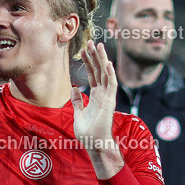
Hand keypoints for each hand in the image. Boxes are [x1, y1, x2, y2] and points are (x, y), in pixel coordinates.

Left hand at [72, 40, 122, 177]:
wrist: (93, 143)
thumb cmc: (87, 132)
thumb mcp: (78, 113)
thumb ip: (77, 100)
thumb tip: (73, 87)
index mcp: (95, 95)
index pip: (92, 74)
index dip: (88, 62)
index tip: (84, 50)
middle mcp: (102, 93)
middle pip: (98, 70)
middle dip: (94, 56)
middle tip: (90, 42)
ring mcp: (107, 96)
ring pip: (105, 74)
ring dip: (102, 60)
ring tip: (99, 46)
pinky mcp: (110, 101)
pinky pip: (111, 85)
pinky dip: (110, 74)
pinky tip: (107, 63)